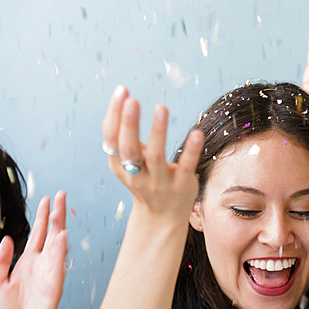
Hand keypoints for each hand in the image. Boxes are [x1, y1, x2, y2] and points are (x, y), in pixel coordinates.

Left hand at [0, 192, 67, 308]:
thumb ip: (1, 260)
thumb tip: (8, 237)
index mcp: (26, 263)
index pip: (37, 234)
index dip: (41, 216)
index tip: (46, 198)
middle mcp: (40, 264)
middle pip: (50, 233)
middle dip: (55, 214)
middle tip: (60, 194)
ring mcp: (48, 273)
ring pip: (56, 244)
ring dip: (59, 226)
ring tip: (60, 208)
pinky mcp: (53, 285)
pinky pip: (58, 265)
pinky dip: (61, 250)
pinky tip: (62, 236)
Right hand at [100, 86, 202, 221]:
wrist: (161, 217)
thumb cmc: (144, 178)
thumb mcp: (127, 160)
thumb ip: (121, 134)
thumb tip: (120, 97)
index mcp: (120, 165)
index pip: (112, 139)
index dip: (114, 115)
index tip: (122, 90)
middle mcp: (136, 175)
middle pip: (129, 150)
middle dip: (128, 125)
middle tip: (132, 100)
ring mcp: (159, 182)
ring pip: (156, 157)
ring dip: (158, 132)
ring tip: (161, 107)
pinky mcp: (181, 186)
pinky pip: (185, 167)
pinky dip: (190, 151)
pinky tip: (196, 133)